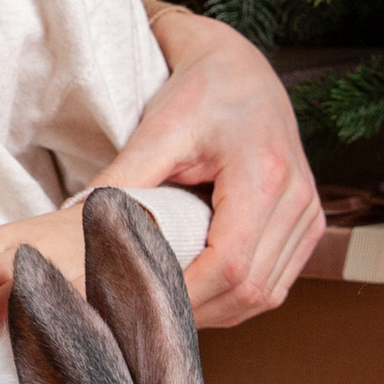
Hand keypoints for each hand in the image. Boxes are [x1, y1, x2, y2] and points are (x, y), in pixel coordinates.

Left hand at [0, 205, 85, 327]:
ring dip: (8, 301)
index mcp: (5, 239)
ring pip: (34, 279)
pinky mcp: (93, 276)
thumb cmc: (42, 242)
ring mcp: (64, 260)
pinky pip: (75, 295)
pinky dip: (59, 309)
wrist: (101, 220)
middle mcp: (31, 247)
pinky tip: (43, 329)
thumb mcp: (2, 246)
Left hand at [105, 7, 323, 326]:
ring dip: (216, 310)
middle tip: (141, 315)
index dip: (185, 296)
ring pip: (265, 296)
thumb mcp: (157, 131)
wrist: (241, 68)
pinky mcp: (308, 225)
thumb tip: (75, 228)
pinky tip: (198, 292)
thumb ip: (122, 182)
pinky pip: (274, 284)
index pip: (230, 265)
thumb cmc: (201, 92)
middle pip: (249, 290)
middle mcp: (298, 200)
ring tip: (165, 306)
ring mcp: (308, 215)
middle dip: (195, 310)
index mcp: (263, 174)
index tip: (138, 303)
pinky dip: (235, 298)